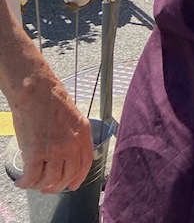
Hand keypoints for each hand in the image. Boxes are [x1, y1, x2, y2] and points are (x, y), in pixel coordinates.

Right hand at [10, 71, 92, 192]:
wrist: (36, 92)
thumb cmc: (51, 100)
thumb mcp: (72, 117)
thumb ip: (72, 135)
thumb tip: (65, 154)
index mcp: (83, 134)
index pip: (85, 163)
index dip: (78, 177)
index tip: (72, 186)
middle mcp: (72, 144)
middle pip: (67, 175)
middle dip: (57, 186)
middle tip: (47, 188)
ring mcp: (54, 149)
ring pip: (50, 179)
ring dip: (40, 185)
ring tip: (33, 183)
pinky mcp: (36, 152)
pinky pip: (32, 177)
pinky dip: (26, 183)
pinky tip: (21, 182)